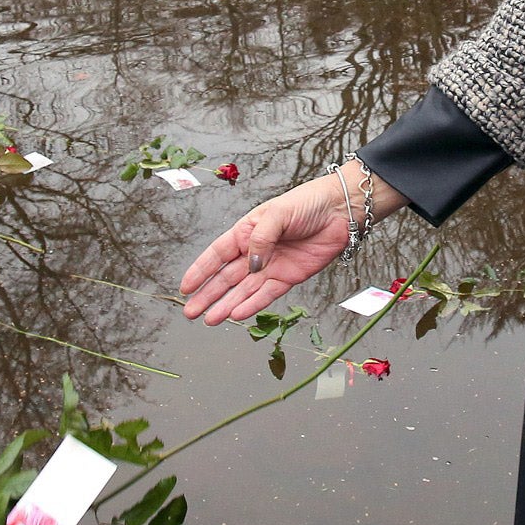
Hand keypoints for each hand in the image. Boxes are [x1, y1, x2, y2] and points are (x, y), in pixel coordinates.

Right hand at [179, 169, 390, 324]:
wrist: (340, 211)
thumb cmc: (307, 204)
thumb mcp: (277, 214)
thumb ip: (261, 239)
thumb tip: (251, 265)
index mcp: (246, 231)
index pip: (217, 255)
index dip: (200, 271)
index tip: (185, 287)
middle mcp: (255, 251)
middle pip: (226, 278)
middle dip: (208, 295)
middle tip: (191, 312)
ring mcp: (271, 266)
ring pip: (243, 290)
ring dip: (226, 305)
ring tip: (210, 320)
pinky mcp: (288, 277)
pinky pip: (266, 294)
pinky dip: (252, 305)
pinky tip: (237, 314)